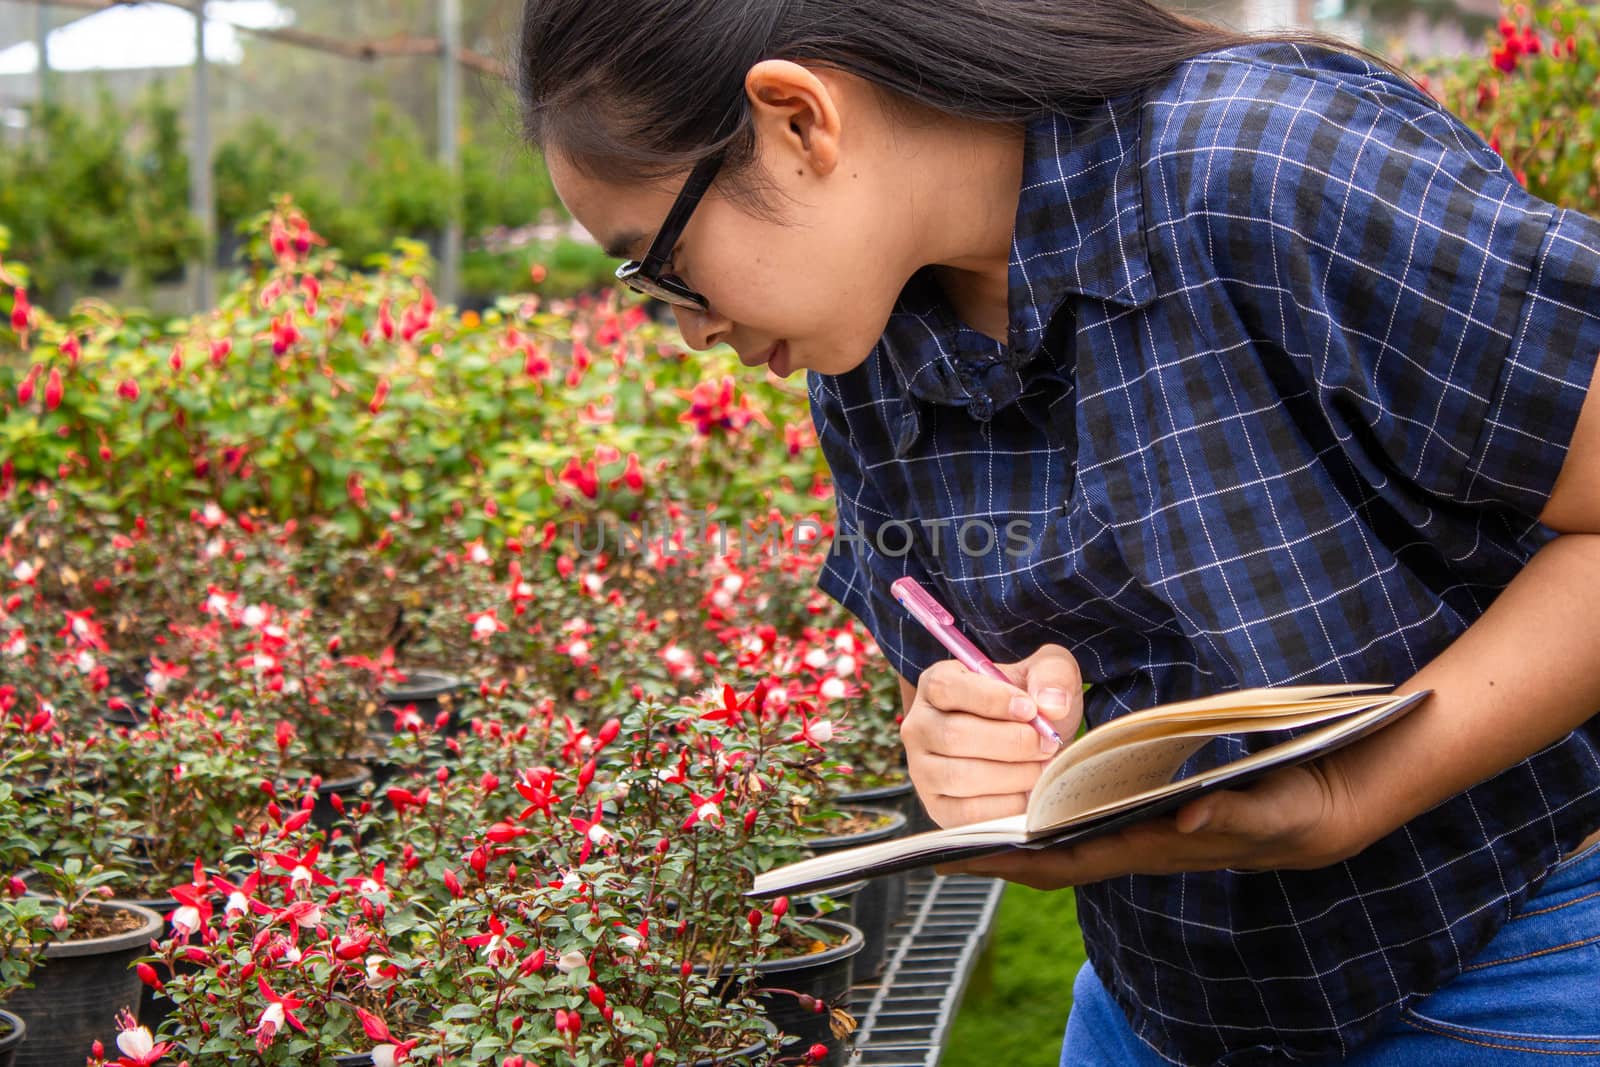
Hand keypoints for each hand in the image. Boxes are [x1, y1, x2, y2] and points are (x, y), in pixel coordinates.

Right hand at [901, 643, 1082, 828]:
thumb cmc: (1027, 704)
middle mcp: (918, 726)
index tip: (1030, 710)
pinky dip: (1006, 805)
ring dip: (1012, 774)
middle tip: (1047, 744)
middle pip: (954, 735)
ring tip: (1041, 767)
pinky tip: (1028, 791)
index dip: (991, 700)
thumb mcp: (1044, 673)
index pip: (948, 688)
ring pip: (960, 776)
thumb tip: (1052, 705)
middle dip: (1011, 743)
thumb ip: (1052, 676)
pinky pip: (968, 812)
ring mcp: (922, 769)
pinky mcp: (936, 806)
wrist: (1024, 743)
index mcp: (936, 684)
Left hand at [938, 756, 1376, 888]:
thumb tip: (1188, 816)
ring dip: (1015, 837)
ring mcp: (1139, 834)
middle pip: (1051, 860)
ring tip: (961, 822)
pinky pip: (1084, 825)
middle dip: (995, 856)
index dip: (1012, 862)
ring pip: (1063, 843)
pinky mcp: (1147, 817)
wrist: (1318, 814)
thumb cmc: (1294, 811)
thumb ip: (1235, 817)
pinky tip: (1021, 802)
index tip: (958, 856)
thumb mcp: (1273, 810)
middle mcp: (1137, 845)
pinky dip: (1047, 818)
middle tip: (937, 847)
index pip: (1068, 861)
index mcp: (1155, 846)